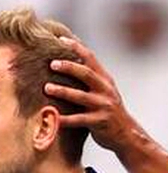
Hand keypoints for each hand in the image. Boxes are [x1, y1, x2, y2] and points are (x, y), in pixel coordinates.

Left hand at [45, 36, 135, 152]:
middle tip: (52, 63)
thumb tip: (64, 62)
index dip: (76, 47)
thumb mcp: (100, 90)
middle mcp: (105, 89)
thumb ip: (87, 78)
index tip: (60, 39)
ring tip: (47, 88)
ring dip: (63, 91)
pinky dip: (66, 119)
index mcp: (104, 79)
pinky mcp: (99, 122)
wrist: (124, 133)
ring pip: (81, 96)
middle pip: (86, 74)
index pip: (90, 58)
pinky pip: (80, 120)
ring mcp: (103, 105)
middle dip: (69, 67)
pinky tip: (53, 118)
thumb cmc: (105, 109)